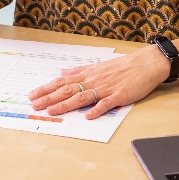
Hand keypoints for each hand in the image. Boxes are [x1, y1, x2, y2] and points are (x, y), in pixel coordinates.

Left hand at [28, 45, 169, 118]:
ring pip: (82, 96)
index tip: (33, 94)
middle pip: (68, 89)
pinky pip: (106, 103)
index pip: (62, 82)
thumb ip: (79, 71)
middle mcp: (93, 80)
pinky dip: (97, 109)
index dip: (46, 88)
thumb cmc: (122, 66)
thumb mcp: (97, 66)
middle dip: (49, 97)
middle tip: (35, 105)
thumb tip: (62, 72)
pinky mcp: (119, 95)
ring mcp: (106, 88)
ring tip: (52, 110)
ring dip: (66, 104)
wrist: (145, 63)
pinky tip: (88, 116)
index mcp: (88, 74)